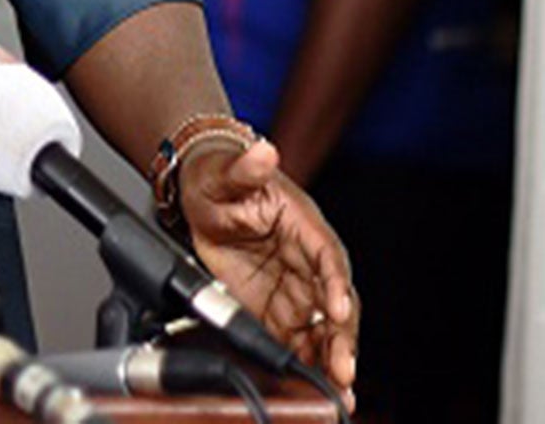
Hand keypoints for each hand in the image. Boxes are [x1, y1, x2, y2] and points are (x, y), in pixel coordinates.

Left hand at [179, 139, 357, 408]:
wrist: (200, 192)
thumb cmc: (219, 176)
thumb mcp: (226, 172)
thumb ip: (245, 167)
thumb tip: (262, 151)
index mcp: (304, 226)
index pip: (327, 257)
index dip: (335, 284)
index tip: (338, 309)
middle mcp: (307, 261)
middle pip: (334, 303)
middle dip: (342, 337)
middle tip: (343, 369)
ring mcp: (293, 288)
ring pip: (321, 329)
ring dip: (331, 359)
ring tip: (338, 392)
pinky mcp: (275, 308)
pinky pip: (296, 340)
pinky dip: (306, 364)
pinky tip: (311, 389)